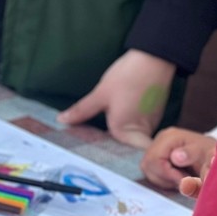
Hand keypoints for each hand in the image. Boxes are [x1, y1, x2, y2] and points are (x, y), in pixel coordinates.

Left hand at [59, 50, 175, 148]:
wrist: (154, 57)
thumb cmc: (128, 76)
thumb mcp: (100, 94)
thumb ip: (82, 111)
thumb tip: (62, 121)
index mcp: (125, 132)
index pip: (118, 155)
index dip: (108, 158)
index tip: (93, 156)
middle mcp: (141, 132)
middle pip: (126, 148)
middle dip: (113, 148)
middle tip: (93, 142)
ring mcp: (150, 124)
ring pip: (133, 137)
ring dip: (121, 135)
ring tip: (103, 130)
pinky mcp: (154, 115)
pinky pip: (140, 126)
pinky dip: (130, 124)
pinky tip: (120, 116)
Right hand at [140, 127, 216, 189]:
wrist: (214, 155)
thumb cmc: (211, 155)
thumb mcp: (208, 153)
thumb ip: (192, 155)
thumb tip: (175, 157)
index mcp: (169, 136)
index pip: (155, 160)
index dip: (169, 175)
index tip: (186, 180)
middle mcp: (159, 139)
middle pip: (148, 166)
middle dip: (166, 178)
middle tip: (185, 180)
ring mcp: (156, 147)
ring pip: (148, 171)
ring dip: (165, 180)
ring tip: (183, 178)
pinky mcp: (156, 156)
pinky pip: (151, 173)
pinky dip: (164, 180)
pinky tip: (177, 177)